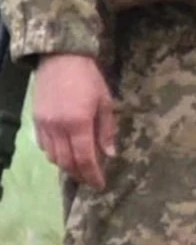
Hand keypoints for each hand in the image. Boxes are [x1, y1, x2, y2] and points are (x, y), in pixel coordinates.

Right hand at [30, 53, 112, 189]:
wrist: (60, 59)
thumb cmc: (89, 79)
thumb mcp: (105, 102)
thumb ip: (106, 130)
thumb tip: (110, 154)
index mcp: (78, 124)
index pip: (85, 159)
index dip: (92, 175)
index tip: (100, 185)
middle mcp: (58, 128)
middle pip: (66, 162)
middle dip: (79, 174)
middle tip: (90, 180)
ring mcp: (44, 125)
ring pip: (53, 156)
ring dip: (66, 166)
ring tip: (79, 168)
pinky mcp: (36, 120)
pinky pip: (43, 145)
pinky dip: (54, 154)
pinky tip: (64, 152)